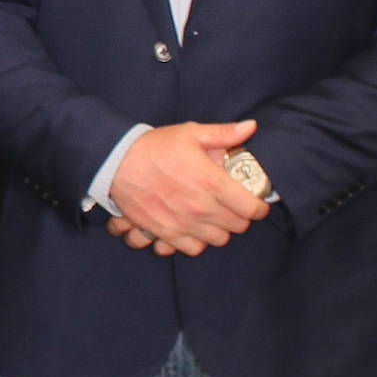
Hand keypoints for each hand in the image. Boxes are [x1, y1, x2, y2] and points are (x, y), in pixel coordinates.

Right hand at [104, 121, 271, 255]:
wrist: (117, 163)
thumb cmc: (155, 147)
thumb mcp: (191, 134)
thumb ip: (224, 133)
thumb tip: (251, 127)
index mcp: (211, 181)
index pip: (251, 208)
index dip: (259, 206)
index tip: (257, 201)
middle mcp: (200, 207)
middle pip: (238, 226)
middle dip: (241, 217)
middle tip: (234, 206)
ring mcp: (182, 223)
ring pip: (219, 240)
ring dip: (220, 230)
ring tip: (215, 217)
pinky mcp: (165, 233)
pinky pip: (193, 249)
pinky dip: (198, 242)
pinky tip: (195, 228)